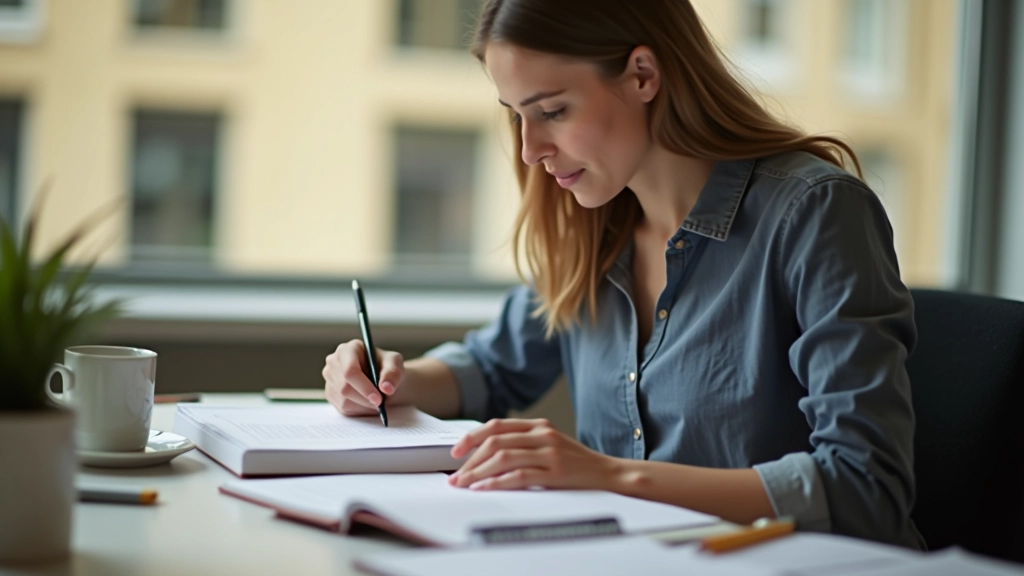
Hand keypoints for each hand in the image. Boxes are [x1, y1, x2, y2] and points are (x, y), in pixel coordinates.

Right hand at [323, 339, 403, 415]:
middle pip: (344, 388)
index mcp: (348, 349)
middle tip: (381, 403)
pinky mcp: (330, 393)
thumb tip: (386, 388)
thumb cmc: (387, 367)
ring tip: (376, 400)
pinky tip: (368, 402)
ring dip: (364, 405)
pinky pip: (343, 408)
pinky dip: (359, 410)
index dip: (363, 387)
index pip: (349, 371)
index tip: (378, 398)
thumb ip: (393, 373)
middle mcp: (334, 362)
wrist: (382, 378)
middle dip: (365, 399)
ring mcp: (329, 378)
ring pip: (344, 401)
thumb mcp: (395, 364)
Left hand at [447, 418, 619, 490]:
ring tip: (465, 483)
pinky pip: (519, 476)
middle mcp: (542, 434)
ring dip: (478, 472)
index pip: (497, 425)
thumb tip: (485, 455)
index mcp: (538, 425)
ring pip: (503, 457)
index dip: (472, 437)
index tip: (456, 452)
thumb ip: (523, 443)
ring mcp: (549, 452)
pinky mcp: (555, 472)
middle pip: (495, 441)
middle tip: (456, 475)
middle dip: (470, 459)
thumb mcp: (549, 444)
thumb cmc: (576, 463)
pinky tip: (484, 488)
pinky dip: (497, 482)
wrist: (608, 473)